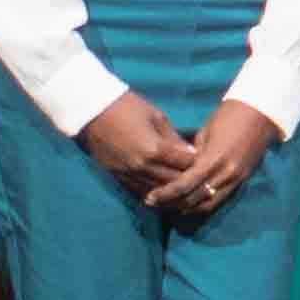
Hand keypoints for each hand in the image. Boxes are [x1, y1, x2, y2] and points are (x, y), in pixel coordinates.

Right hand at [76, 93, 204, 196]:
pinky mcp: (116, 176)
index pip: (185, 164)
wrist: (91, 110)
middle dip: (188, 181)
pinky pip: (139, 191)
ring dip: (172, 192)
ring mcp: (127, 173)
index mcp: (154, 149)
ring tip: (186, 190)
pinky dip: (153, 192)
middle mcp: (141, 166)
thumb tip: (191, 153)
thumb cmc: (127, 106)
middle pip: (173, 182)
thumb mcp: (157, 117)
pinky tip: (164, 193)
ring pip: (157, 191)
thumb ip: (174, 138)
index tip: (207, 161)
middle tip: (200, 179)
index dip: (198, 164)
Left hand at [143, 100, 283, 214]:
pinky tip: (189, 204)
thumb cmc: (229, 115)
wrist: (261, 113)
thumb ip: (193, 154)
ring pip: (207, 205)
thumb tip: (178, 169)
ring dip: (187, 208)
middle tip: (154, 203)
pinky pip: (219, 200)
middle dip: (172, 204)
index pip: (184, 184)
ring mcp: (236, 179)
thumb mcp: (206, 132)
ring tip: (169, 207)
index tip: (149, 197)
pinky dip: (203, 204)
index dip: (165, 194)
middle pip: (194, 199)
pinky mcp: (242, 180)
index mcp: (213, 159)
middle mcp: (225, 173)